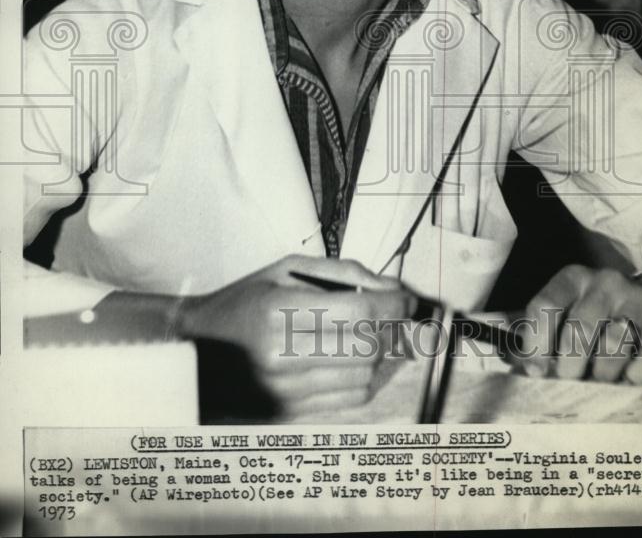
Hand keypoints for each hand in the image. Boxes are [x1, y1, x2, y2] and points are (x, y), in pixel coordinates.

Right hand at [179, 254, 414, 414]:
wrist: (194, 348)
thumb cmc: (242, 302)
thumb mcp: (285, 268)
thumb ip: (342, 272)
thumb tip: (390, 287)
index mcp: (279, 311)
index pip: (358, 311)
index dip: (394, 304)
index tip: (407, 298)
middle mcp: (282, 354)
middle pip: (367, 346)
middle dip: (395, 328)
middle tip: (401, 315)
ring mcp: (286, 389)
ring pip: (364, 376)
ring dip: (387, 354)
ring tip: (387, 335)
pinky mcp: (290, 412)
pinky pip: (348, 399)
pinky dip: (370, 378)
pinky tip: (369, 360)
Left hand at [518, 265, 641, 383]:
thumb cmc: (602, 316)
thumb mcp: (569, 311)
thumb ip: (542, 329)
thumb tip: (508, 348)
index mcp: (573, 278)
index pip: (544, 306)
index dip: (536, 343)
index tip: (537, 372)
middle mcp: (605, 281)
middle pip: (578, 330)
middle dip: (571, 366)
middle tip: (573, 380)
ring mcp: (638, 296)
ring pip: (614, 345)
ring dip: (605, 372)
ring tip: (604, 377)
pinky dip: (640, 372)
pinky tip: (634, 373)